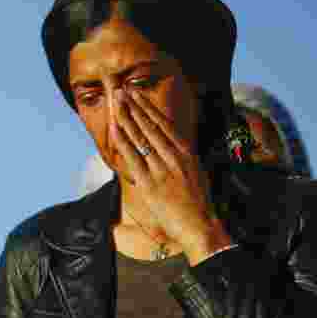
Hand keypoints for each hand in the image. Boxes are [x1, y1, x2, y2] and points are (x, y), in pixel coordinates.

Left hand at [111, 88, 231, 262]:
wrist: (201, 226)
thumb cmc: (197, 204)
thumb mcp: (194, 173)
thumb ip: (181, 159)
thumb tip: (168, 147)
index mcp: (186, 153)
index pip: (164, 124)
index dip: (148, 108)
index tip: (137, 95)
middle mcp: (175, 157)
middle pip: (151, 126)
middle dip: (135, 106)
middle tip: (122, 90)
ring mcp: (162, 169)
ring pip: (141, 138)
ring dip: (127, 118)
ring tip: (117, 103)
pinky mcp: (151, 184)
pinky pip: (133, 158)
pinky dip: (123, 142)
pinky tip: (115, 129)